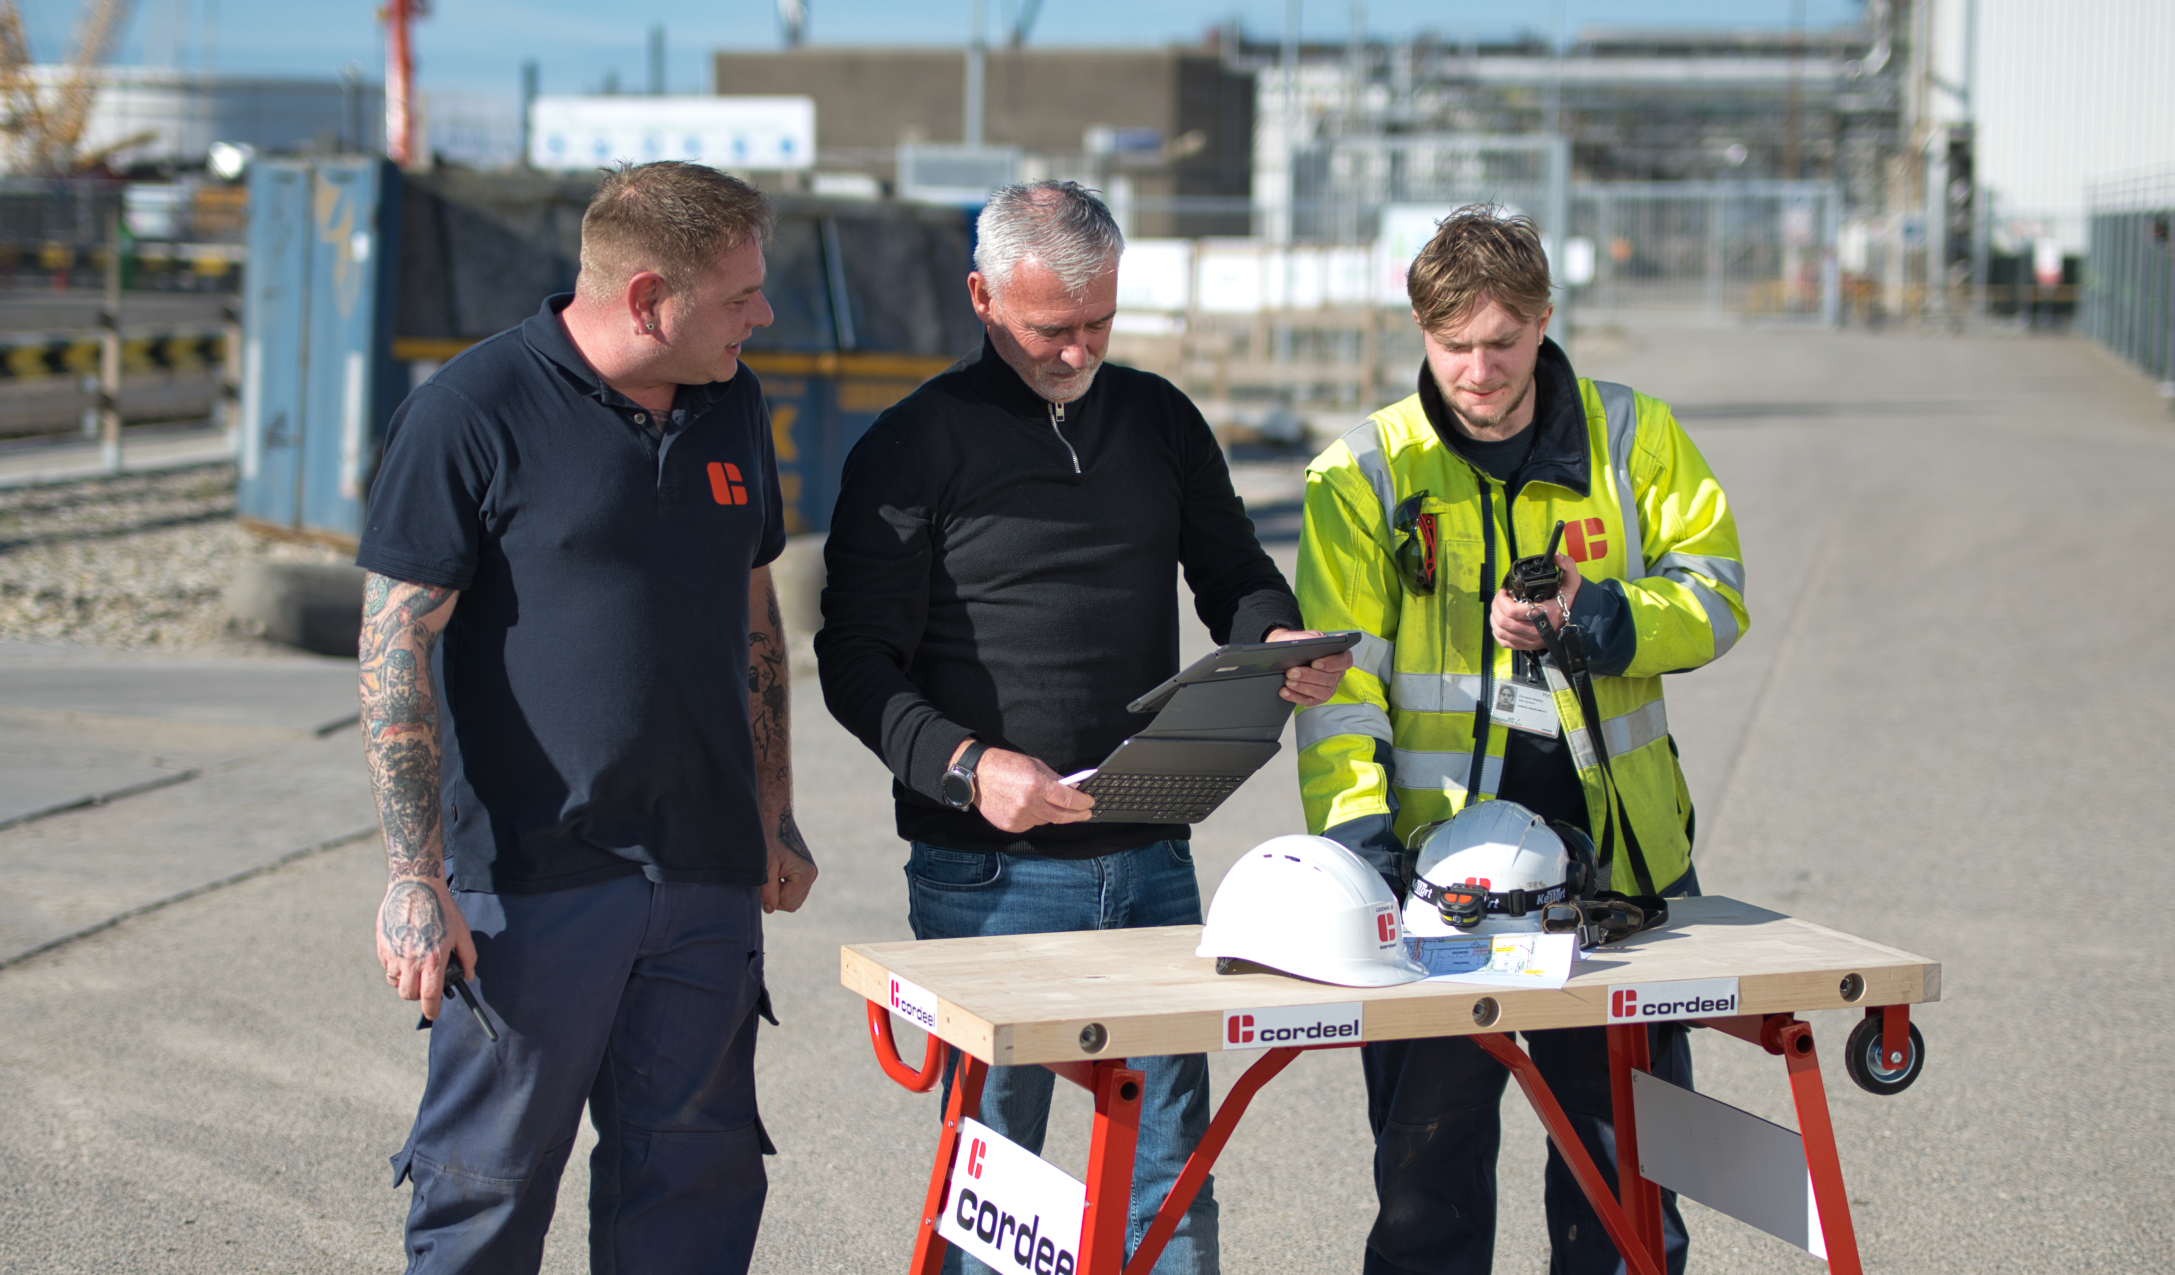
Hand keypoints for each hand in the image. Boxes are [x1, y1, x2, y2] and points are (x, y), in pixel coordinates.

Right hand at [376, 878, 475, 1022]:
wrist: (415, 885)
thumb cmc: (442, 908)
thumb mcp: (462, 931)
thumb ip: (468, 957)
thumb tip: (469, 976)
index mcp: (432, 959)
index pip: (429, 996)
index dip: (432, 1010)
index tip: (434, 1013)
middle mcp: (410, 960)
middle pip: (408, 995)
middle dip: (417, 995)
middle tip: (425, 985)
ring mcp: (393, 953)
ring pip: (395, 982)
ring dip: (405, 980)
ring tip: (416, 965)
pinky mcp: (381, 945)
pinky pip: (387, 966)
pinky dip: (395, 966)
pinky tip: (405, 950)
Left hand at [763, 811, 818, 913]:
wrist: (775, 816)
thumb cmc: (769, 839)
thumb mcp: (765, 868)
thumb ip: (768, 892)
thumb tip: (770, 909)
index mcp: (806, 874)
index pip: (787, 903)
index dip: (771, 897)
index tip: (764, 879)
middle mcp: (812, 874)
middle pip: (793, 904)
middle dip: (776, 897)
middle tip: (766, 878)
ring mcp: (809, 872)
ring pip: (793, 898)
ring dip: (779, 891)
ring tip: (771, 872)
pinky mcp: (804, 869)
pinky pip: (793, 889)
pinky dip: (782, 886)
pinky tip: (775, 870)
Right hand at [970, 746, 1093, 833]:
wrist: (977, 775)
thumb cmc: (1005, 766)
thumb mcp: (1034, 765)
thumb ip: (1054, 779)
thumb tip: (1072, 789)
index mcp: (1037, 785)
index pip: (1068, 799)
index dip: (1083, 803)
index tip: (1090, 803)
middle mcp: (1029, 803)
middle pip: (1061, 816)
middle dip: (1077, 815)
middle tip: (1086, 814)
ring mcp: (1019, 817)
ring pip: (1046, 821)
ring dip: (1052, 814)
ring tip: (1050, 805)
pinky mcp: (1010, 825)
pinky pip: (1031, 824)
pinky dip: (1035, 817)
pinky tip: (1030, 807)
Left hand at [1265, 628, 1354, 705]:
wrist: (1283, 653)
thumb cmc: (1296, 643)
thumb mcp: (1302, 637)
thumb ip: (1311, 638)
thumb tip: (1318, 641)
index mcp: (1338, 655)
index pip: (1344, 661)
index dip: (1332, 664)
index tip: (1315, 663)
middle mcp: (1337, 673)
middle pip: (1331, 679)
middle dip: (1310, 676)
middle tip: (1292, 672)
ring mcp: (1328, 686)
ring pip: (1322, 692)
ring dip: (1303, 688)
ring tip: (1288, 682)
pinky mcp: (1317, 697)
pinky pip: (1310, 701)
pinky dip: (1296, 697)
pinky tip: (1285, 692)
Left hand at [1489, 555, 1581, 651]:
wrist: (1577, 623)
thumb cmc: (1570, 601)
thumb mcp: (1573, 582)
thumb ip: (1567, 566)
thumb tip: (1555, 555)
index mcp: (1545, 615)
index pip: (1513, 611)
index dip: (1502, 600)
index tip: (1503, 591)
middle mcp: (1537, 631)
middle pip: (1503, 621)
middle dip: (1496, 606)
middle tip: (1499, 597)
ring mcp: (1531, 640)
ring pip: (1501, 632)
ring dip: (1494, 617)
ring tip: (1498, 606)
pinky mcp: (1526, 646)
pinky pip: (1504, 642)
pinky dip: (1497, 631)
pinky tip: (1499, 620)